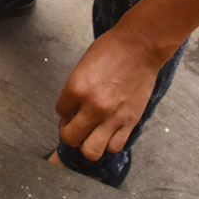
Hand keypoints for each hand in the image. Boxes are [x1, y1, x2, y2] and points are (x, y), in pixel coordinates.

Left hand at [55, 23, 162, 161]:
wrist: (139, 48)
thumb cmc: (111, 50)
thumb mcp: (83, 66)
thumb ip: (75, 89)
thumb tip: (71, 110)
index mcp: (77, 87)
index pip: (60, 111)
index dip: (63, 111)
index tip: (69, 108)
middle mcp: (93, 106)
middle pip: (70, 138)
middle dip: (68, 134)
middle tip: (73, 126)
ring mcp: (113, 117)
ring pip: (91, 151)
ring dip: (87, 144)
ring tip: (90, 133)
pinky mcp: (130, 122)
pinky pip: (114, 147)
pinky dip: (108, 143)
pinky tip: (107, 132)